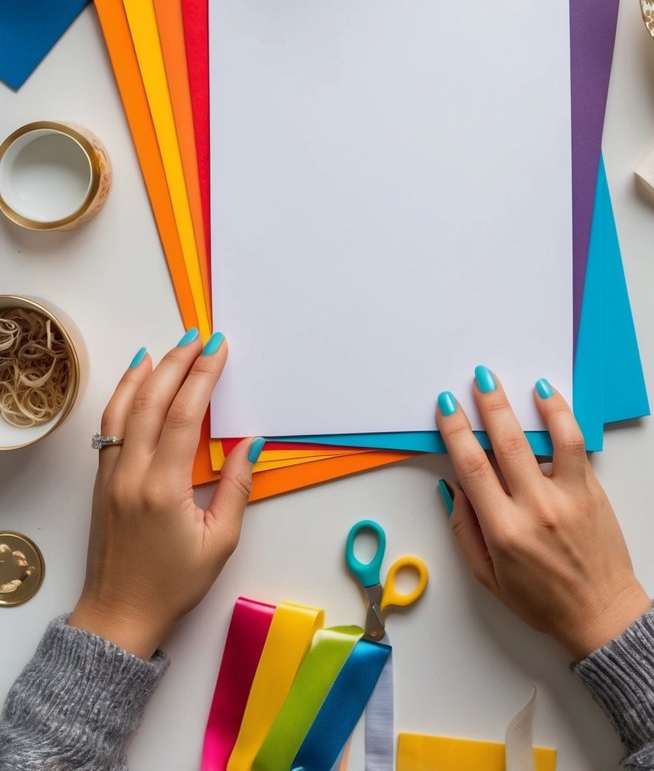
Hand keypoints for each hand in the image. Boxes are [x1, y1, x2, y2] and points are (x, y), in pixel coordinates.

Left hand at [69, 333, 262, 658]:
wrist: (120, 616)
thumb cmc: (172, 585)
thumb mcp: (219, 542)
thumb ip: (237, 488)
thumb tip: (252, 443)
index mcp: (162, 488)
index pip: (182, 416)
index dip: (202, 376)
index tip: (218, 348)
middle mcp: (130, 475)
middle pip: (151, 402)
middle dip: (177, 362)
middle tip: (199, 336)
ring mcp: (110, 475)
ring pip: (123, 409)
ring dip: (145, 373)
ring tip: (165, 347)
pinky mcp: (101, 480)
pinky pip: (109, 426)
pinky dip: (122, 397)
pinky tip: (134, 381)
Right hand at [436, 371, 649, 659]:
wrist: (602, 615)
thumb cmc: (542, 602)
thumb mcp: (488, 578)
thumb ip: (465, 531)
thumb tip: (455, 486)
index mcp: (504, 531)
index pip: (473, 467)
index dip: (455, 431)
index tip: (447, 407)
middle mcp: (536, 508)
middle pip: (507, 442)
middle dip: (489, 405)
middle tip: (478, 378)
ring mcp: (568, 497)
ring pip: (550, 437)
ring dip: (531, 404)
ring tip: (521, 380)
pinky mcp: (592, 491)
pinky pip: (576, 447)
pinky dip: (563, 418)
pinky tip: (551, 398)